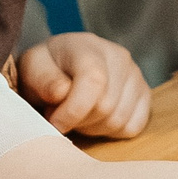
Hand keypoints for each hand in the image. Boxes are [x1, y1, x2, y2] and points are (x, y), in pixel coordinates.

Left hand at [18, 33, 150, 138]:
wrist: (61, 66)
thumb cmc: (45, 69)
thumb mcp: (32, 69)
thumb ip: (43, 80)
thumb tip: (61, 93)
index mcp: (89, 47)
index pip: (93, 81)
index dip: (73, 110)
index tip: (54, 124)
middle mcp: (120, 58)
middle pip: (106, 107)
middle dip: (79, 121)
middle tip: (61, 116)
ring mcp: (136, 76)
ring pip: (119, 121)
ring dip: (93, 128)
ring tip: (78, 115)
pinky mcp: (145, 96)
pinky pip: (132, 127)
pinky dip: (111, 132)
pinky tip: (96, 119)